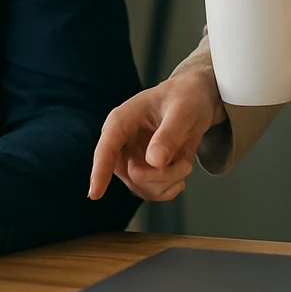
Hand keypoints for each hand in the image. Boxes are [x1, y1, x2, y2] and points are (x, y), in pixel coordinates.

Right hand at [88, 69, 225, 202]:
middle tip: (185, 164)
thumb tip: (154, 162)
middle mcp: (121, 143)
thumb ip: (169, 135)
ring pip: (143, 188)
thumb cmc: (185, 97)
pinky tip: (179, 170)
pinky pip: (152, 193)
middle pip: (132, 175)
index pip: (106, 148)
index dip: (100, 171)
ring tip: (184, 161)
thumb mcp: (182, 111)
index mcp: (121, 121)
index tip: (95, 194)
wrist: (195, 100)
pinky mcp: (141, 172)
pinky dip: (171, 187)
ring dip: (170, 180)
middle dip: (162, 175)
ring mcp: (130, 160)